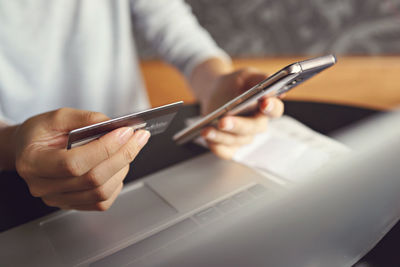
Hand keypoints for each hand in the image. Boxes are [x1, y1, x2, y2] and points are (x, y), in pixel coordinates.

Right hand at [14, 108, 149, 210]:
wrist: (29, 150)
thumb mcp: (56, 117)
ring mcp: (58, 199)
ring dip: (123, 168)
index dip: (104, 148)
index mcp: (33, 162)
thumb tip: (112, 124)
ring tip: (131, 148)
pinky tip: (121, 165)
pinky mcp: (71, 204)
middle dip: (122, 156)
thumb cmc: (40, 134)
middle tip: (139, 138)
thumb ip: (84, 119)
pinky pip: (101, 201)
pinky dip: (117, 182)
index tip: (125, 132)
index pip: (74, 163)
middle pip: (93, 179)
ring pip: (100, 192)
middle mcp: (43, 186)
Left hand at [201, 68, 283, 158]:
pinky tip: (206, 138)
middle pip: (253, 128)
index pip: (275, 110)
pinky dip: (216, 147)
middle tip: (223, 121)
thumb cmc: (234, 84)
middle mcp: (257, 124)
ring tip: (206, 130)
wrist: (216, 92)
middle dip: (238, 125)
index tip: (264, 102)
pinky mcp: (231, 146)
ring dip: (221, 136)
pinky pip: (225, 151)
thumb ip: (260, 78)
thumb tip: (272, 83)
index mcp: (266, 107)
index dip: (272, 107)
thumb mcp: (246, 75)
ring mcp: (244, 137)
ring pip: (236, 140)